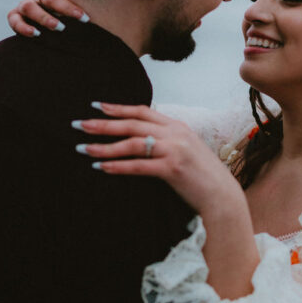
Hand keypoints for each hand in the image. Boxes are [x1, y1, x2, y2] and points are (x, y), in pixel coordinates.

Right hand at [7, 0, 89, 36]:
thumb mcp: (78, 7)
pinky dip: (23, 27)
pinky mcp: (15, 17)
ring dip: (45, 17)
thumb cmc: (68, 17)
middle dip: (66, 6)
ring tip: (60, 28)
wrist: (44, 27)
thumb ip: (91, 4)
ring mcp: (26, 4)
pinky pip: (14, 20)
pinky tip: (36, 34)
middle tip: (83, 18)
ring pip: (30, 6)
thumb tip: (125, 1)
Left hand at [72, 103, 242, 215]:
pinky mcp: (172, 168)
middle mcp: (175, 133)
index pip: (142, 111)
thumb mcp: (187, 149)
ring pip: (132, 143)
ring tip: (84, 149)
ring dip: (105, 146)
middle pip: (132, 124)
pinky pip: (138, 166)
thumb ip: (168, 140)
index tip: (96, 106)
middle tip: (79, 124)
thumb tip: (142, 138)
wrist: (222, 195)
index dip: (118, 108)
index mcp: (177, 126)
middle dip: (103, 124)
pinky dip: (117, 166)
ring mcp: (175, 149)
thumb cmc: (202, 176)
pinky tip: (101, 168)